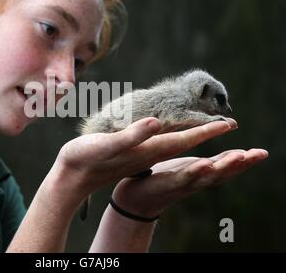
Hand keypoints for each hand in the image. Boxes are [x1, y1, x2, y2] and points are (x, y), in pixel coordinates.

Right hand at [51, 117, 238, 204]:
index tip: (228, 123)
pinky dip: (174, 137)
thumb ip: (131, 135)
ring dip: (194, 136)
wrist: (72, 177)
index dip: (206, 131)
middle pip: (184, 142)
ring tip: (208, 128)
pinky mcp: (133, 154)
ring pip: (174, 144)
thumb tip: (157, 122)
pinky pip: (161, 144)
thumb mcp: (106, 145)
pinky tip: (172, 133)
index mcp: (146, 150)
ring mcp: (141, 155)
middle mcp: (148, 154)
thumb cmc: (85, 159)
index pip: (183, 139)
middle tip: (228, 124)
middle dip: (206, 133)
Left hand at [112, 148, 268, 218]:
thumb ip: (201, 160)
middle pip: (222, 173)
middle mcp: (195, 180)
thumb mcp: (184, 167)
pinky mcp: (166, 184)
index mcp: (199, 173)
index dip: (244, 161)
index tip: (262, 153)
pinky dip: (195, 172)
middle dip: (242, 164)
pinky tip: (205, 163)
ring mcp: (182, 183)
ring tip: (239, 156)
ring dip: (223, 167)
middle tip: (260, 154)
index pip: (225, 166)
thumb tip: (216, 147)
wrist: (136, 198)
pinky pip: (182, 178)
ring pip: (206, 176)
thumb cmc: (162, 180)